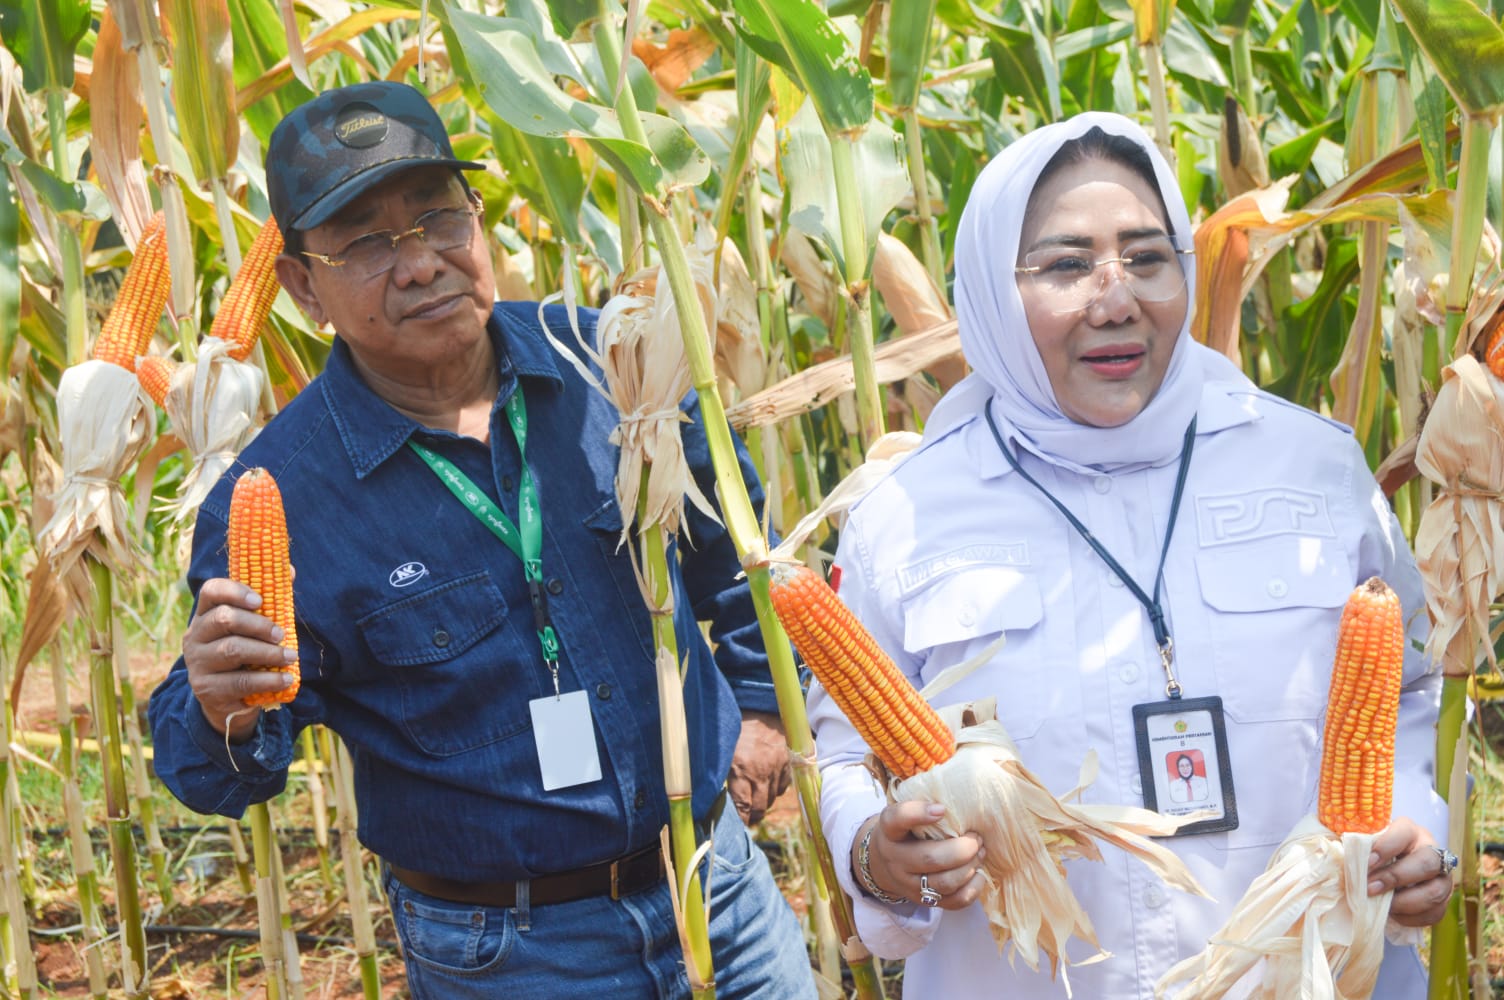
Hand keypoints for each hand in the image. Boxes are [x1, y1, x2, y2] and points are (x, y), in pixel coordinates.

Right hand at [182, 578, 296, 741]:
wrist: (226, 698)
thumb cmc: (245, 653)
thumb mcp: (253, 628)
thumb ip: (269, 601)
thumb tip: (292, 571)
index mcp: (206, 614)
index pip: (211, 591)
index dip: (235, 590)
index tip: (260, 600)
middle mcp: (195, 636)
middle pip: (223, 618)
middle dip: (258, 624)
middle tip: (281, 634)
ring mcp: (198, 663)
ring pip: (232, 650)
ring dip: (267, 652)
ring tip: (290, 657)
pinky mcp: (207, 689)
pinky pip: (239, 682)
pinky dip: (268, 680)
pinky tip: (286, 678)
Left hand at [728, 710, 790, 825]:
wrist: (759, 702)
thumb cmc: (733, 725)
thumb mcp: (720, 747)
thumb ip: (717, 771)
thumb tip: (707, 794)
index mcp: (741, 768)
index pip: (741, 805)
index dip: (739, 820)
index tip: (736, 827)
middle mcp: (761, 771)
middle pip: (759, 807)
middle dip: (751, 817)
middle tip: (746, 821)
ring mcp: (778, 766)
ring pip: (772, 798)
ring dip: (763, 804)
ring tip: (755, 807)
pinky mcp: (789, 761)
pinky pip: (784, 786)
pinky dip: (776, 790)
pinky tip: (767, 788)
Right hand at [852, 801, 984, 911]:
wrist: (884, 864)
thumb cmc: (904, 832)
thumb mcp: (903, 814)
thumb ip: (923, 805)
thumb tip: (964, 798)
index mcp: (889, 831)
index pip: (896, 820)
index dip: (918, 814)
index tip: (942, 809)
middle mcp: (896, 860)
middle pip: (930, 858)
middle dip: (962, 848)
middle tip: (976, 837)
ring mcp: (909, 884)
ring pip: (945, 882)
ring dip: (970, 866)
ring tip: (980, 852)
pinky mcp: (924, 901)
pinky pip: (954, 901)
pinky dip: (973, 888)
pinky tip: (978, 873)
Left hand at [1366, 816, 1454, 926]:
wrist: (1391, 868)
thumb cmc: (1374, 854)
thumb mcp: (1367, 845)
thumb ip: (1357, 848)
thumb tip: (1339, 859)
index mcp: (1411, 832)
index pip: (1404, 833)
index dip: (1385, 848)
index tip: (1366, 863)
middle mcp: (1432, 851)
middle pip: (1426, 863)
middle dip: (1395, 877)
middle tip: (1370, 888)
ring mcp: (1442, 877)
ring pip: (1434, 891)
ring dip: (1405, 902)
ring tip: (1383, 906)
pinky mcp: (1443, 900)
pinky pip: (1434, 913)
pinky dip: (1412, 918)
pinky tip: (1394, 915)